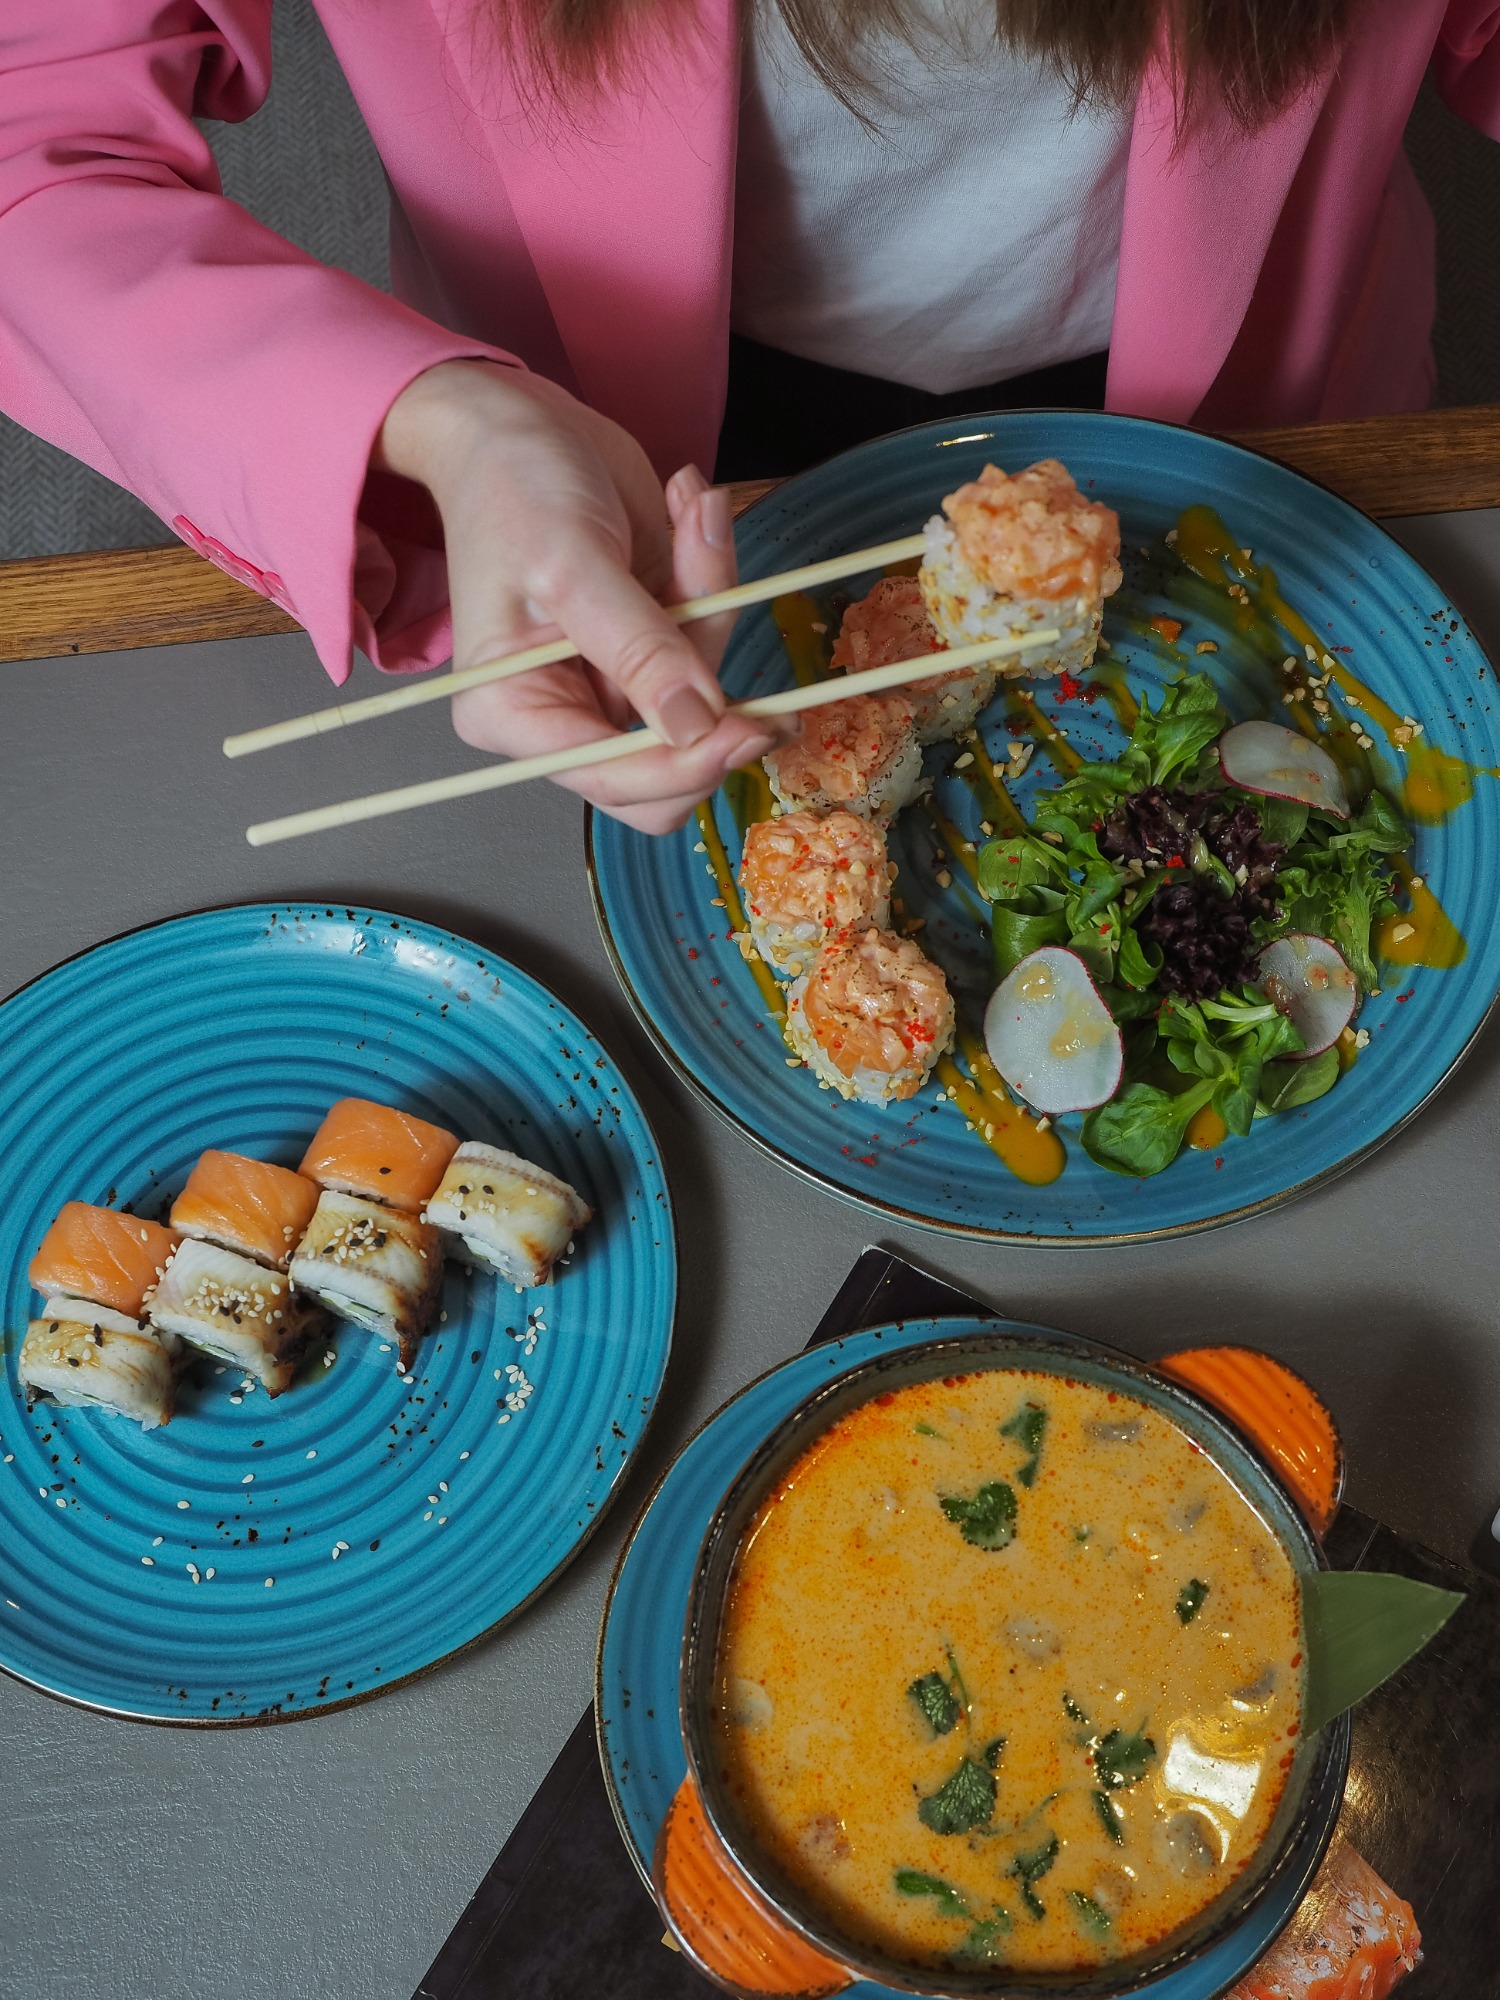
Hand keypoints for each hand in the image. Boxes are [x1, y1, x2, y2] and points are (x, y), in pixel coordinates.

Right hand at [373, 360, 791, 832]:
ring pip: (702, 700)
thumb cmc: (512, 486)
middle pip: (665, 770)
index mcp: (513, 713)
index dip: (685, 765)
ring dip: (713, 603)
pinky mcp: (651, 647)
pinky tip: (689, 512)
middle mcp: (561, 714)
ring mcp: (611, 682)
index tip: (750, 726)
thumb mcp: (572, 563)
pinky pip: (709, 641)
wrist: (520, 423)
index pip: (610, 779)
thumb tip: (695, 727)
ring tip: (693, 515)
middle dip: (712, 701)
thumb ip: (637, 649)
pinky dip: (714, 578)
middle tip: (740, 633)